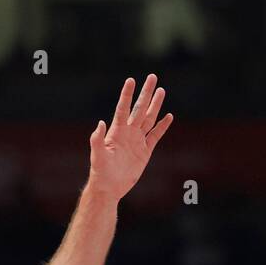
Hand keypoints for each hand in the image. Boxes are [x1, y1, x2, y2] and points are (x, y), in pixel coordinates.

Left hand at [86, 74, 173, 200]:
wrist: (110, 187)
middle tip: (152, 77)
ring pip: (149, 119)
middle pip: (139, 109)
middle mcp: (128, 132)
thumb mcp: (98, 156)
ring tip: (161, 91)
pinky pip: (155, 136)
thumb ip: (97, 140)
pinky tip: (168, 116)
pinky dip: (162, 126)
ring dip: (155, 105)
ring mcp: (137, 141)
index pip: (123, 108)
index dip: (127, 95)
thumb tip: (100, 123)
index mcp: (117, 131)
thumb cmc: (100, 171)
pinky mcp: (145, 151)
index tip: (131, 80)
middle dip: (146, 93)